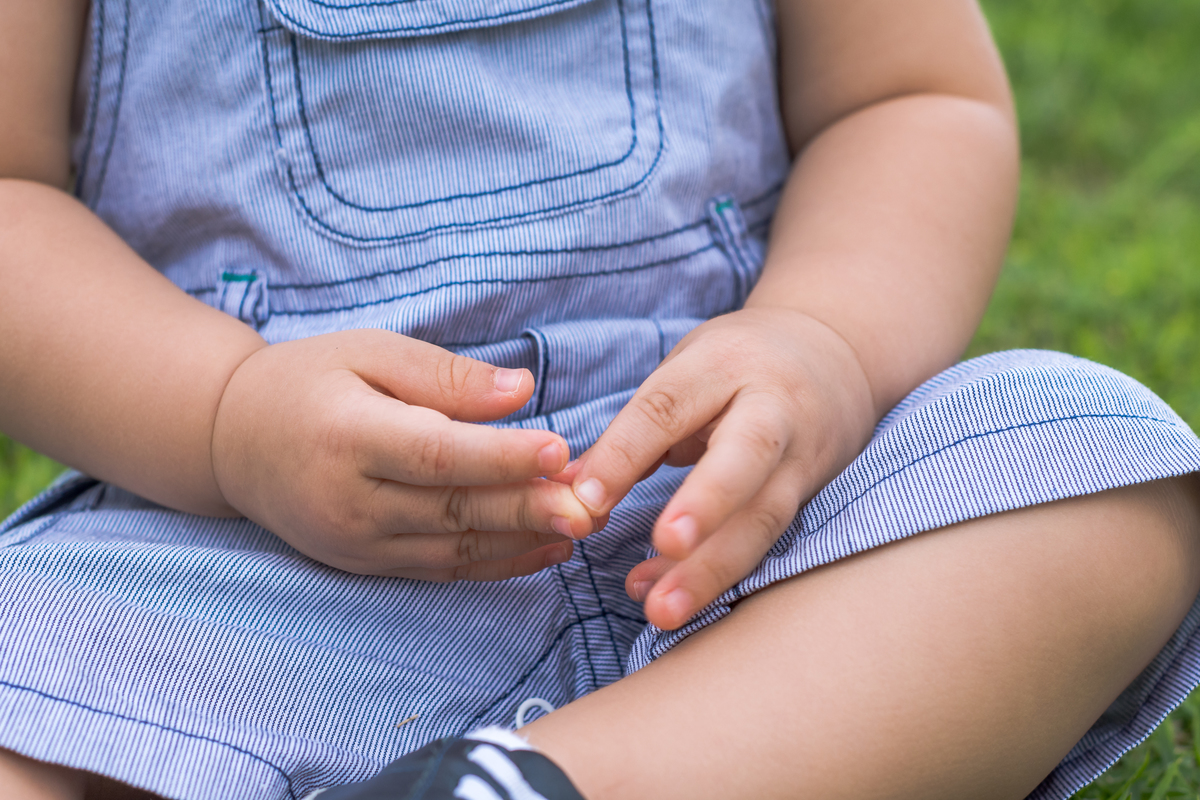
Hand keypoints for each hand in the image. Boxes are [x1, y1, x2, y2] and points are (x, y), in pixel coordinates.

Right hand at [211, 329, 597, 579]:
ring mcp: (355, 543)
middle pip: (452, 510)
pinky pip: (442, 572)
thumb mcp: (369, 352)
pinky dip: (498, 565)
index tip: (560, 450)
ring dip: (524, 540)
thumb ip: (445, 377)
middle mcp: (348, 501)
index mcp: (345, 436)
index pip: (434, 454)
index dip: (500, 457)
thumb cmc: (308, 381)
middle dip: (529, 509)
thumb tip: (522, 392)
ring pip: (455, 549)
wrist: (232, 441)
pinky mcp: (366, 565)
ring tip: (584, 522)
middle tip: (592, 504)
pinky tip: (547, 551)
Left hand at [564, 308, 876, 629]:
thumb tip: (566, 486)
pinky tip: (673, 601)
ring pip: (764, 516)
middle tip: (666, 542)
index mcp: (724, 364)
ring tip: (661, 610)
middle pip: (745, 456)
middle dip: (706, 502)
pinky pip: (766, 542)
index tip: (586, 501)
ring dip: (712, 569)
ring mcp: (800, 456)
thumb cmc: (739, 364)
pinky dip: (719, 576)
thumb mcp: (687, 372)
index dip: (626, 453)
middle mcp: (773, 408)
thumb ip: (633, 430)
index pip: (669, 407)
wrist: (840, 354)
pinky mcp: (809, 496)